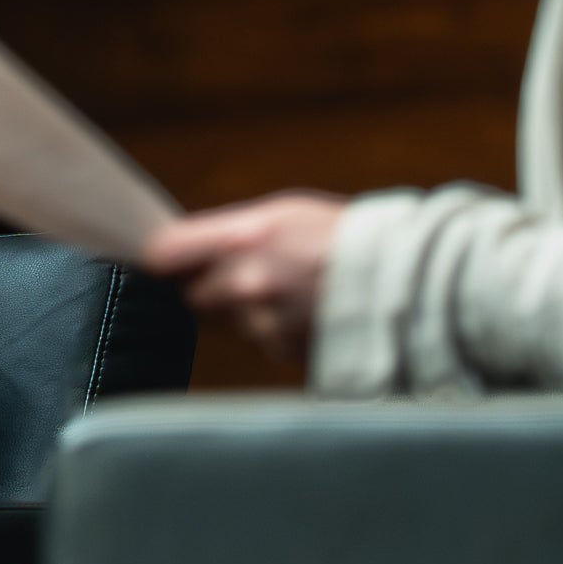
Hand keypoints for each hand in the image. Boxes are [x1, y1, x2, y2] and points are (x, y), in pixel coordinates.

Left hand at [143, 193, 348, 366]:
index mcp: (243, 238)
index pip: (165, 254)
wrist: (401, 281)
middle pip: (192, 295)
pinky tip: (301, 310)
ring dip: (243, 310)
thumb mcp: (284, 213)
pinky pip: (258, 340)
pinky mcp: (279, 350)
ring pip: (227, 321)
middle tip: (239, 274)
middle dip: (208, 287)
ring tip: (286, 290)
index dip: (161, 260)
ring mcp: (262, 322)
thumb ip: (230, 233)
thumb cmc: (344, 237)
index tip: (162, 261)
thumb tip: (188, 249)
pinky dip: (271, 329)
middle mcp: (246, 283)